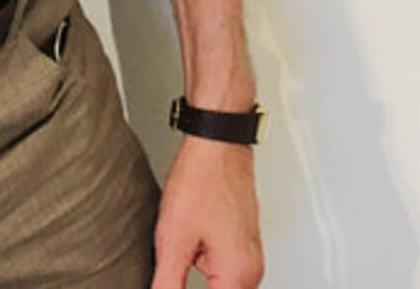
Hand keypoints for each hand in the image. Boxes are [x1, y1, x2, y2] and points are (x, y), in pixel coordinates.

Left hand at [152, 134, 263, 288]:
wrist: (217, 144)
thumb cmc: (201, 181)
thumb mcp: (173, 244)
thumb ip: (166, 288)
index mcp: (237, 275)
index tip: (170, 284)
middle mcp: (252, 270)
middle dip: (191, 287)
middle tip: (171, 278)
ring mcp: (251, 256)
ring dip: (203, 286)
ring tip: (180, 263)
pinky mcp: (245, 245)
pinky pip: (228, 278)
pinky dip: (209, 279)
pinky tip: (189, 261)